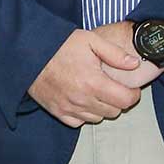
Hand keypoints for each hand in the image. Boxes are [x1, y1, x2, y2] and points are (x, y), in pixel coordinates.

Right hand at [28, 28, 147, 127]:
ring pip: (97, 118)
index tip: (131, 88)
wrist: (28, 52)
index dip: (133, 95)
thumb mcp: (90, 41)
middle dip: (118, 100)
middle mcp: (82, 99)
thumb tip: (135, 64)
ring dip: (101, 108)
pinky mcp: (57, 111)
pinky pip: (79, 122)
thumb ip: (115, 54)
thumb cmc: (59, 45)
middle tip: (112, 87)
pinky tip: (82, 99)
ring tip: (96, 92)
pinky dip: (84, 114)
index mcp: (93, 82)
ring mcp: (68, 107)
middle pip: (114, 112)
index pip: (126, 100)